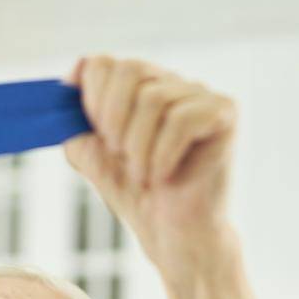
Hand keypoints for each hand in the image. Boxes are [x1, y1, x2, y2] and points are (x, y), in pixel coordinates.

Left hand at [62, 55, 235, 277]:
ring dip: (138, 146)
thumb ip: (76, 119)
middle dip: (112, 118)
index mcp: (140, 88)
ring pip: (154, 98)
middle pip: (129, 70)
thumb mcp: (93, 156)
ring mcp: (201, 95)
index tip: (98, 137)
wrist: (176, 236)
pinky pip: (182, 119)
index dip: (92, 98)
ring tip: (142, 176)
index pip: (106, 63)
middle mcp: (172, 83)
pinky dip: (163, 154)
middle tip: (117, 156)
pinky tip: (164, 177)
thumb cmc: (139, 198)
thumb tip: (74, 73)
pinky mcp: (224, 113)